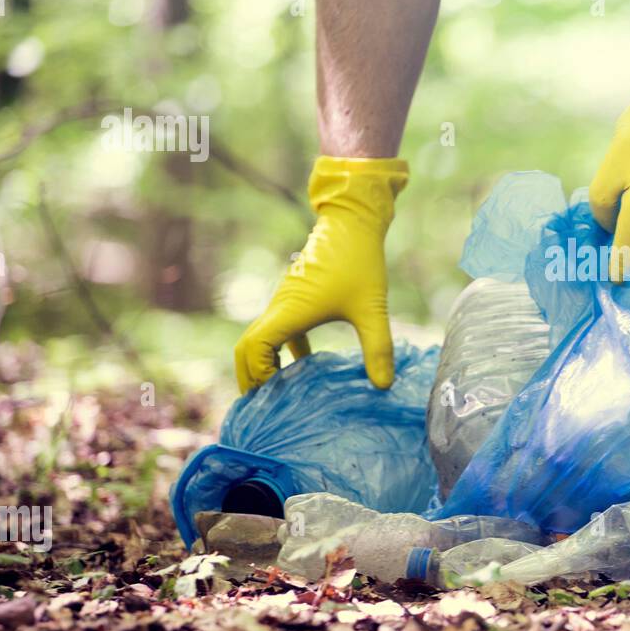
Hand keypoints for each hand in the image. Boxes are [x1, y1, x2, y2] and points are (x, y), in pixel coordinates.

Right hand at [234, 156, 407, 392]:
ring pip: (260, 338)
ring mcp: (285, 302)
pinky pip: (280, 329)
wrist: (352, 224)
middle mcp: (279, 308)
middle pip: (246, 348)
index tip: (273, 396)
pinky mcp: (297, 297)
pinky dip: (283, 350)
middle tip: (261, 406)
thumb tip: (383, 386)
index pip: (253, 349)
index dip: (256, 375)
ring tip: (276, 393)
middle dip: (249, 377)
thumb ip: (379, 347)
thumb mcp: (372, 308)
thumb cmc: (359, 262)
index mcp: (288, 312)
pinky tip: (304, 367)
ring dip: (263, 364)